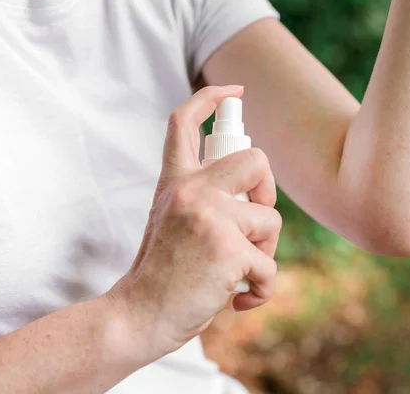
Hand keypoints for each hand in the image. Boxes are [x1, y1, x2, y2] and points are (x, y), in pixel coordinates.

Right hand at [107, 86, 280, 360]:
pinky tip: (239, 299)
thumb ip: (203, 198)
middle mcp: (191, 190)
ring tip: (239, 273)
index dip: (211, 98)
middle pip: (256, 160)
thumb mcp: (172, 221)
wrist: (138, 316)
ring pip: (271, 220)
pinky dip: (262, 288)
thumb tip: (256, 194)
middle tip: (254, 218)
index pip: (184, 123)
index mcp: (175, 182)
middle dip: (268, 190)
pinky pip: (270, 265)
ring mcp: (210, 217)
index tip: (233, 93)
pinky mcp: (229, 250)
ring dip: (265, 253)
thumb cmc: (162, 273)